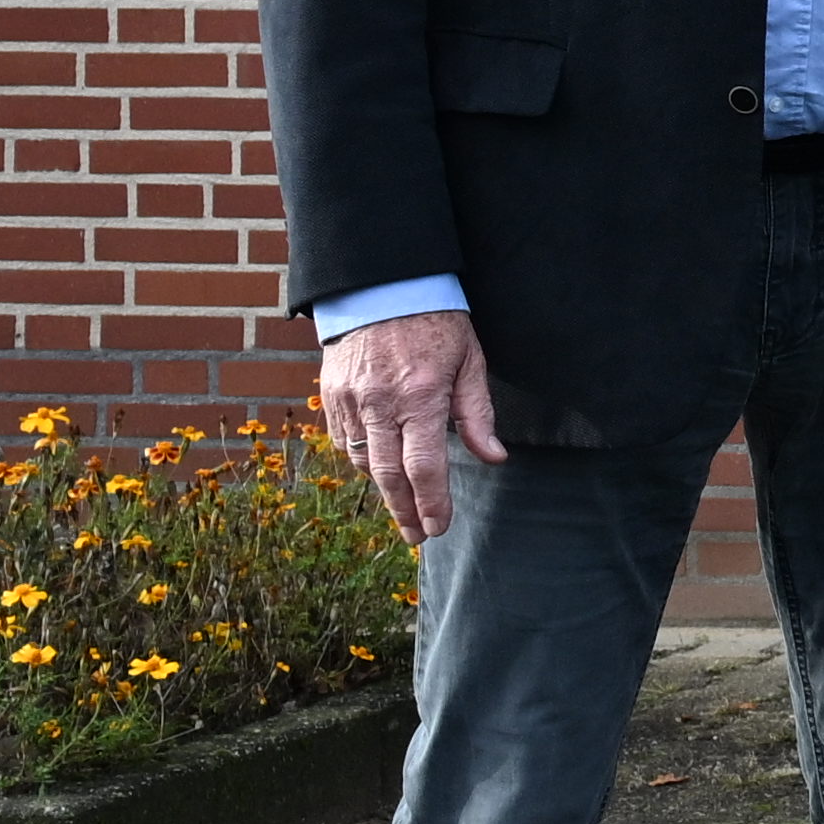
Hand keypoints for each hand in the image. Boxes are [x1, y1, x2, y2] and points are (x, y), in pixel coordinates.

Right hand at [317, 309, 504, 544]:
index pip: (424, 466)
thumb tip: (493, 457)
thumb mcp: (470, 362)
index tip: (438, 528)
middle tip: (417, 537)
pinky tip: (378, 468)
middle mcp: (380, 403)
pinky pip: (343, 441)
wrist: (381, 285)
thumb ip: (477, 414)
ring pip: (362, 461)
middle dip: (404, 511)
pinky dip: (360, 460)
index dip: (432, 504)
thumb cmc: (436, 322)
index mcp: (420, 397)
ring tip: (404, 508)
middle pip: (388, 475)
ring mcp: (350, 400)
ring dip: (383, 489)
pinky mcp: (330, 394)